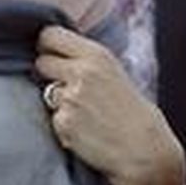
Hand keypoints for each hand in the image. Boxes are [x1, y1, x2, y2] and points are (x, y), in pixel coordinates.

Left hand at [35, 26, 185, 184]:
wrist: (144, 150)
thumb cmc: (132, 112)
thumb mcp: (114, 73)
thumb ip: (86, 62)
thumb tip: (55, 53)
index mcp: (96, 55)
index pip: (49, 34)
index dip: (47, 46)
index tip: (51, 54)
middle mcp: (81, 72)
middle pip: (41, 61)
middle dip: (48, 73)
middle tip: (65, 86)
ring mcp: (70, 99)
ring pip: (45, 92)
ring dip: (57, 101)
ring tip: (84, 114)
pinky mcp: (63, 123)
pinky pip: (53, 119)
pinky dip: (64, 125)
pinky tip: (85, 131)